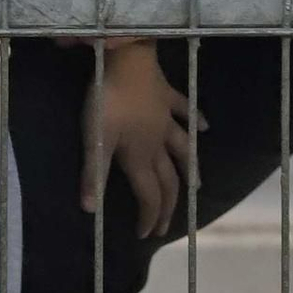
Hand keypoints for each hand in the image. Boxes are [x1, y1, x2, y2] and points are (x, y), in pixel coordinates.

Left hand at [80, 42, 204, 238]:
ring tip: (196, 186)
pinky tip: (203, 127)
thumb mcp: (95, 138)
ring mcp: (166, 118)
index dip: (149, 217)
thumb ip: (93, 173)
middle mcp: (158, 142)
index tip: (146, 235)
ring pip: (182, 149)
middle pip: (168, 180)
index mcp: (140, 155)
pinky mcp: (166, 95)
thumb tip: (89, 210)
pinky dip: (195, 120)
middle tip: (166, 225)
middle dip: (168, 205)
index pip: (149, 195)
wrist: (126, 57)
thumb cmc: (108, 99)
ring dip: (189, 169)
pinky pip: (184, 110)